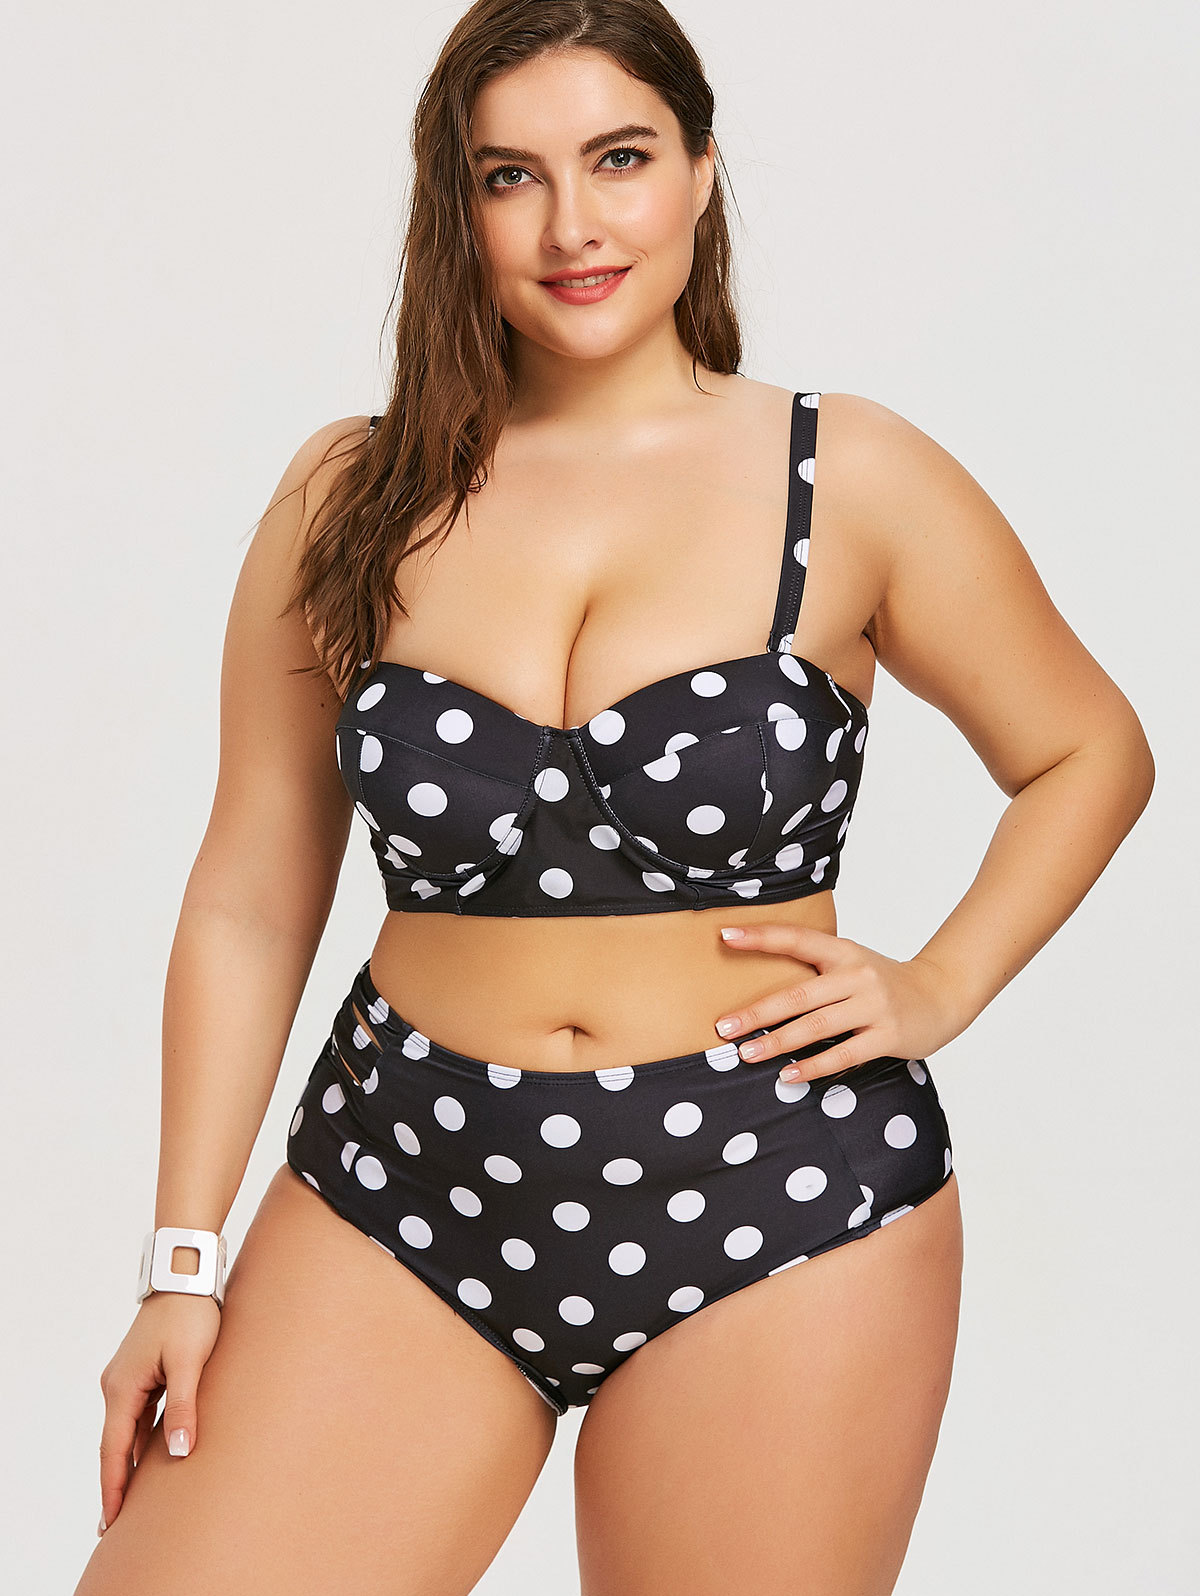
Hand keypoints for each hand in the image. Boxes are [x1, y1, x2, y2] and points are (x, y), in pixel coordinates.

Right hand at [97, 1291, 221, 1533]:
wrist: (187, 1274)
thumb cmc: (190, 1314)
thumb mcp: (190, 1362)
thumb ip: (183, 1406)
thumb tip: (179, 1451)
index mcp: (123, 1388)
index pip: (114, 1450)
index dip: (113, 1487)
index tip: (110, 1521)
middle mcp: (119, 1385)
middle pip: (116, 1444)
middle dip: (117, 1482)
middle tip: (115, 1524)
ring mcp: (130, 1377)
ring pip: (128, 1430)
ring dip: (131, 1462)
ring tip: (135, 1500)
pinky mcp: (145, 1370)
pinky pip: (140, 1414)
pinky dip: (143, 1438)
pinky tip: (153, 1456)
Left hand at [714, 923, 970, 1081]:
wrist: (942, 994)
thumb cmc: (882, 982)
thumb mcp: (852, 963)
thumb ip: (815, 970)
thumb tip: (758, 989)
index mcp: (843, 951)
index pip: (796, 938)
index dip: (761, 937)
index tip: (725, 937)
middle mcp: (857, 974)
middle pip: (798, 994)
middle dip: (756, 1013)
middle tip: (723, 1027)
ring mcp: (874, 1005)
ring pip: (816, 1026)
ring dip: (778, 1042)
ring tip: (746, 1055)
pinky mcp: (887, 1035)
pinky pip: (843, 1054)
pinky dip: (813, 1066)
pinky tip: (788, 1074)